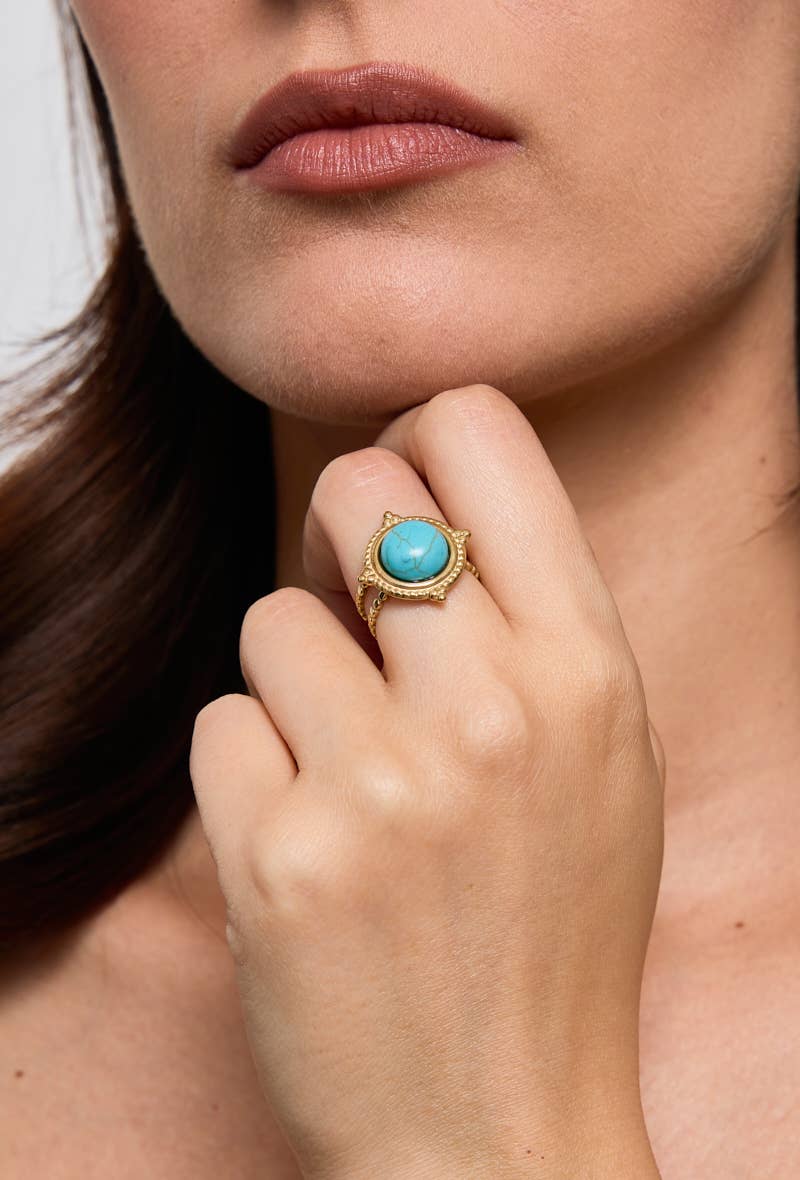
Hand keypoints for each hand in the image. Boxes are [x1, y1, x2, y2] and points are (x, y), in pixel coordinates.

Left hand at [189, 384, 664, 1179]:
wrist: (500, 1127)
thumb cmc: (552, 927)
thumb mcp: (602, 753)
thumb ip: (532, 616)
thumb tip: (422, 502)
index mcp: (590, 667)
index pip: (483, 433)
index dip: (421, 432)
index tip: (399, 478)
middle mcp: (494, 708)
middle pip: (353, 489)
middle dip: (335, 535)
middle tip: (349, 610)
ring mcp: (383, 783)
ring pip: (270, 621)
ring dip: (294, 686)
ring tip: (348, 775)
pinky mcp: (282, 856)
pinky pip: (222, 725)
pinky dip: (251, 773)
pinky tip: (309, 843)